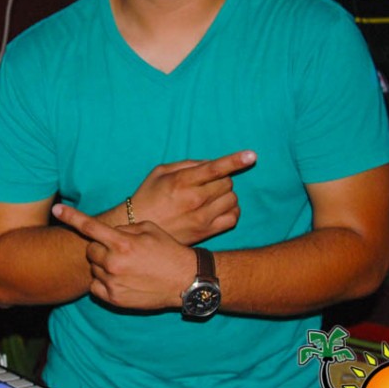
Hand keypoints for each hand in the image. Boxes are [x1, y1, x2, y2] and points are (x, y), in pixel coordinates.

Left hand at [53, 204, 191, 309]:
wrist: (185, 281)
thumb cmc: (168, 251)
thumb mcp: (149, 229)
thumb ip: (124, 228)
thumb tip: (109, 232)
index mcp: (122, 242)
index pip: (89, 226)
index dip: (71, 216)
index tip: (56, 210)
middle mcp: (114, 262)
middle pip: (91, 250)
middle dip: (101, 248)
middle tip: (120, 250)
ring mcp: (112, 282)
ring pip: (94, 268)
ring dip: (104, 265)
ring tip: (127, 266)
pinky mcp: (114, 298)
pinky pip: (95, 286)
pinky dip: (103, 282)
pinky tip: (121, 279)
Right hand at [129, 150, 255, 244]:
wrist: (136, 227)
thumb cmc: (148, 196)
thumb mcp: (160, 172)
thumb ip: (187, 164)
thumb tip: (211, 163)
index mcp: (182, 181)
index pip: (215, 168)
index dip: (235, 161)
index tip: (252, 155)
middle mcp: (194, 199)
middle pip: (227, 182)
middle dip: (222, 179)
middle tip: (207, 183)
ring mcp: (202, 217)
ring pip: (232, 199)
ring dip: (226, 194)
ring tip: (211, 196)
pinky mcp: (206, 231)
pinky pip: (233, 218)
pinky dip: (232, 210)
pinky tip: (220, 208)